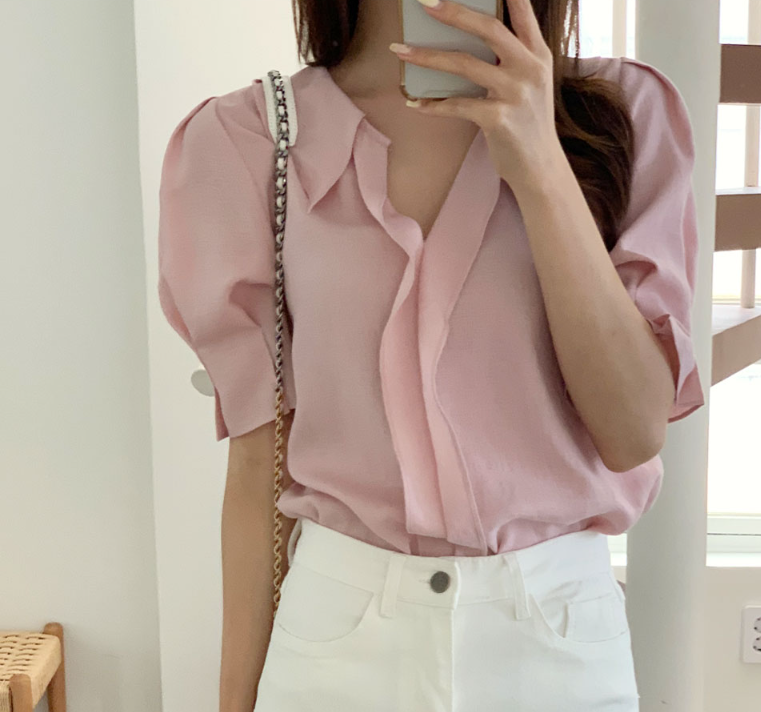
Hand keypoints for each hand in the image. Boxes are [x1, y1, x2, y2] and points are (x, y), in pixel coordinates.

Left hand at [389, 0, 565, 195]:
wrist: (540, 168)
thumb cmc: (527, 125)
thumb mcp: (530, 85)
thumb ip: (511, 60)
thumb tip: (468, 43)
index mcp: (538, 55)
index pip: (522, 12)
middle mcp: (529, 69)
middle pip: (488, 28)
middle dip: (453, 12)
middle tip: (424, 2)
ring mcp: (515, 93)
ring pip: (464, 64)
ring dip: (427, 57)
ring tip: (400, 50)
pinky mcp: (499, 119)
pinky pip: (458, 105)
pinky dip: (433, 104)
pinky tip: (415, 103)